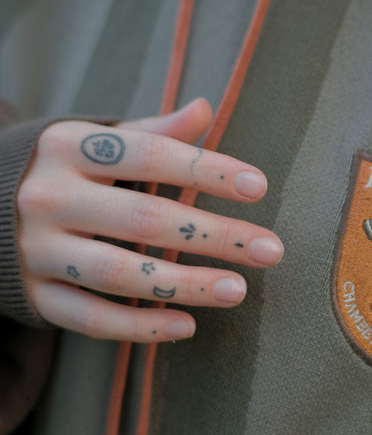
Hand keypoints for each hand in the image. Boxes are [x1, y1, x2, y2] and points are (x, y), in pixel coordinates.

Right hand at [17, 98, 283, 341]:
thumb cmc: (66, 172)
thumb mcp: (98, 142)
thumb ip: (153, 133)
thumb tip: (204, 108)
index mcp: (69, 149)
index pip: (150, 157)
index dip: (207, 171)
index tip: (259, 187)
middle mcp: (48, 198)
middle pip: (144, 220)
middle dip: (215, 236)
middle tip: (271, 250)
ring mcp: (38, 250)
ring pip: (119, 274)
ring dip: (185, 285)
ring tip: (239, 290)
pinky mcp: (37, 295)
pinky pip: (91, 318)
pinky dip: (140, 326)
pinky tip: (188, 327)